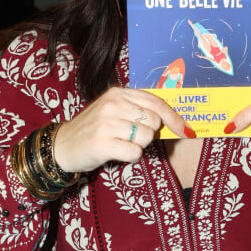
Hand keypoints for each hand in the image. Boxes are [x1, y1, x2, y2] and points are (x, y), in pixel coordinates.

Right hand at [53, 86, 194, 173]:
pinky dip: (130, 157)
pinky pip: (135, 153)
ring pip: (146, 138)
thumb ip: (138, 110)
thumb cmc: (94, 129)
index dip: (174, 118)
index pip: (156, 103)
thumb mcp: (114, 110)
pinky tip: (115, 153)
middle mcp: (113, 104)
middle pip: (154, 122)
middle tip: (130, 136)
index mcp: (119, 93)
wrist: (63, 145)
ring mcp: (107, 123)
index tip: (187, 131)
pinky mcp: (103, 143)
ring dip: (138, 146)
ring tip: (120, 144)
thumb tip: (174, 121)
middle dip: (148, 134)